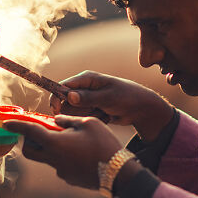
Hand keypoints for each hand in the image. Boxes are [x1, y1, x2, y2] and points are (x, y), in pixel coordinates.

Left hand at [2, 115, 123, 189]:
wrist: (118, 174)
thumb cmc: (104, 145)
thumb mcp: (89, 123)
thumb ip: (68, 121)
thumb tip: (57, 122)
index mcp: (55, 143)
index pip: (30, 132)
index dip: (16, 126)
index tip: (6, 123)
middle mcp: (53, 159)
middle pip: (30, 151)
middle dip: (30, 140)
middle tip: (41, 130)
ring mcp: (61, 171)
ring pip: (46, 158)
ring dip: (50, 147)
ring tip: (70, 138)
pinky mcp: (69, 178)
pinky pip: (60, 164)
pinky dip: (63, 156)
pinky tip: (80, 152)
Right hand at [50, 72, 173, 141]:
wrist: (141, 108)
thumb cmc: (127, 97)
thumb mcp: (108, 97)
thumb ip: (88, 98)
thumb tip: (68, 96)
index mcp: (86, 78)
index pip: (63, 86)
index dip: (56, 98)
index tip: (56, 111)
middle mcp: (84, 88)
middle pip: (66, 102)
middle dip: (77, 111)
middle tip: (95, 111)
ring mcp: (87, 99)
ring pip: (75, 112)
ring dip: (87, 116)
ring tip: (103, 112)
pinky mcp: (91, 109)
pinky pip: (84, 118)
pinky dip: (93, 119)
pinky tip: (106, 116)